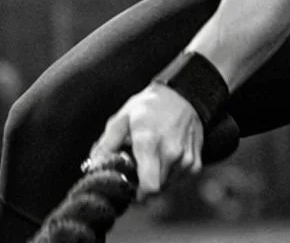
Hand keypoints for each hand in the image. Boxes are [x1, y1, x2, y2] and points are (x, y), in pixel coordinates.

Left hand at [89, 84, 203, 202]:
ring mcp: (185, 159)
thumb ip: (107, 144)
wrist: (183, 96)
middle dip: (144, 185)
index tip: (130, 186)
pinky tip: (165, 157)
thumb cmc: (150, 106)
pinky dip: (170, 174)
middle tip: (137, 169)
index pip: (149, 185)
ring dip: (157, 179)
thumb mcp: (123, 117)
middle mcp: (170, 152)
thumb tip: (95, 164)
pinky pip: (178, 180)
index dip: (138, 193)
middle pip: (155, 190)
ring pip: (167, 186)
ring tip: (152, 158)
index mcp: (148, 141)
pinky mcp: (194, 163)